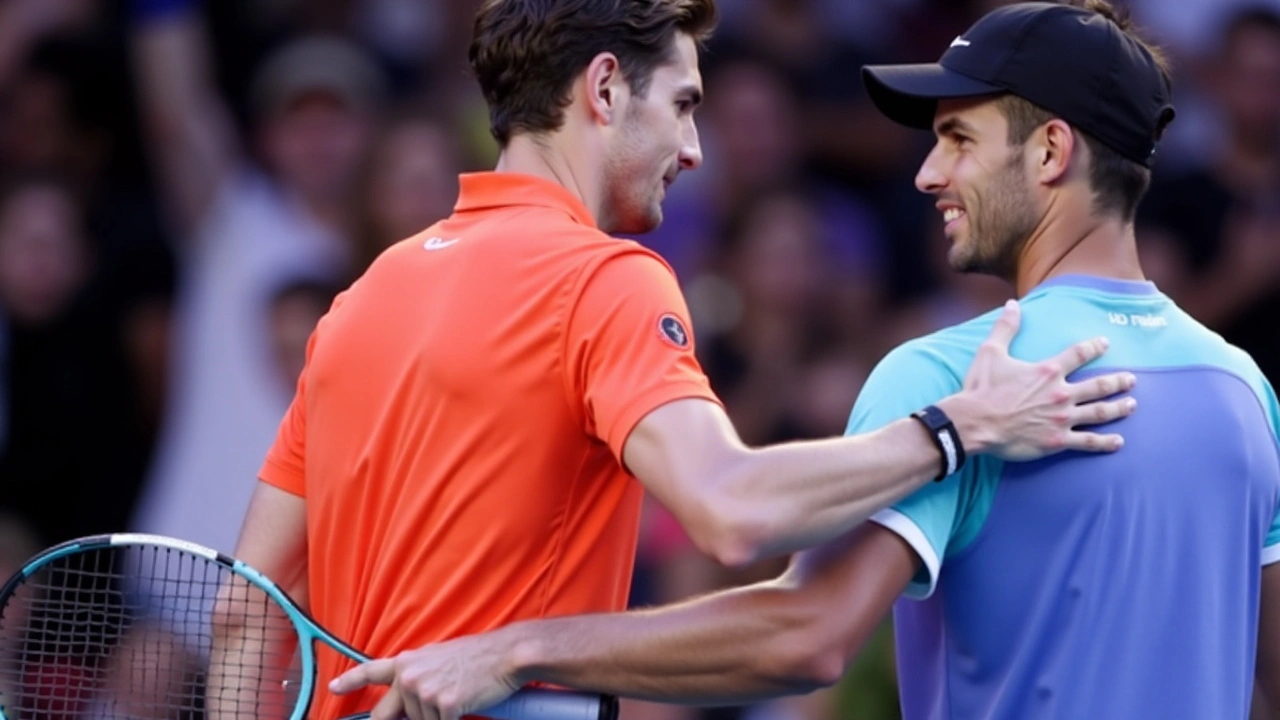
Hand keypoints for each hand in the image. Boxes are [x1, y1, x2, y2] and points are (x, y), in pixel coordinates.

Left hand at [330, 632, 521, 719]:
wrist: (504, 655)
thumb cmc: (477, 657)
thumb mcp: (438, 659)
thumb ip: (415, 677)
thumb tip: (404, 702)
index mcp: (407, 661)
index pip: (370, 671)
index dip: (349, 682)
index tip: (333, 688)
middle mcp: (409, 676)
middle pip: (385, 715)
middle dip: (398, 719)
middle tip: (426, 707)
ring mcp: (423, 691)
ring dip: (437, 717)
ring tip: (458, 695)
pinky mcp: (442, 705)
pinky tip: (465, 703)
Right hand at [938, 299, 1136, 460]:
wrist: (975, 423)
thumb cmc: (981, 388)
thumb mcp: (990, 352)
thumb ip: (1005, 327)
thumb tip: (1012, 304)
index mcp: (1047, 371)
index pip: (1079, 354)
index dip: (1094, 347)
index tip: (1106, 343)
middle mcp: (1061, 393)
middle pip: (1099, 385)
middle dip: (1118, 381)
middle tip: (1131, 379)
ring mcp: (1062, 419)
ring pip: (1100, 412)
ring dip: (1119, 408)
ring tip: (1132, 404)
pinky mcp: (1057, 441)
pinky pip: (1088, 441)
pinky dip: (1105, 442)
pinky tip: (1118, 441)